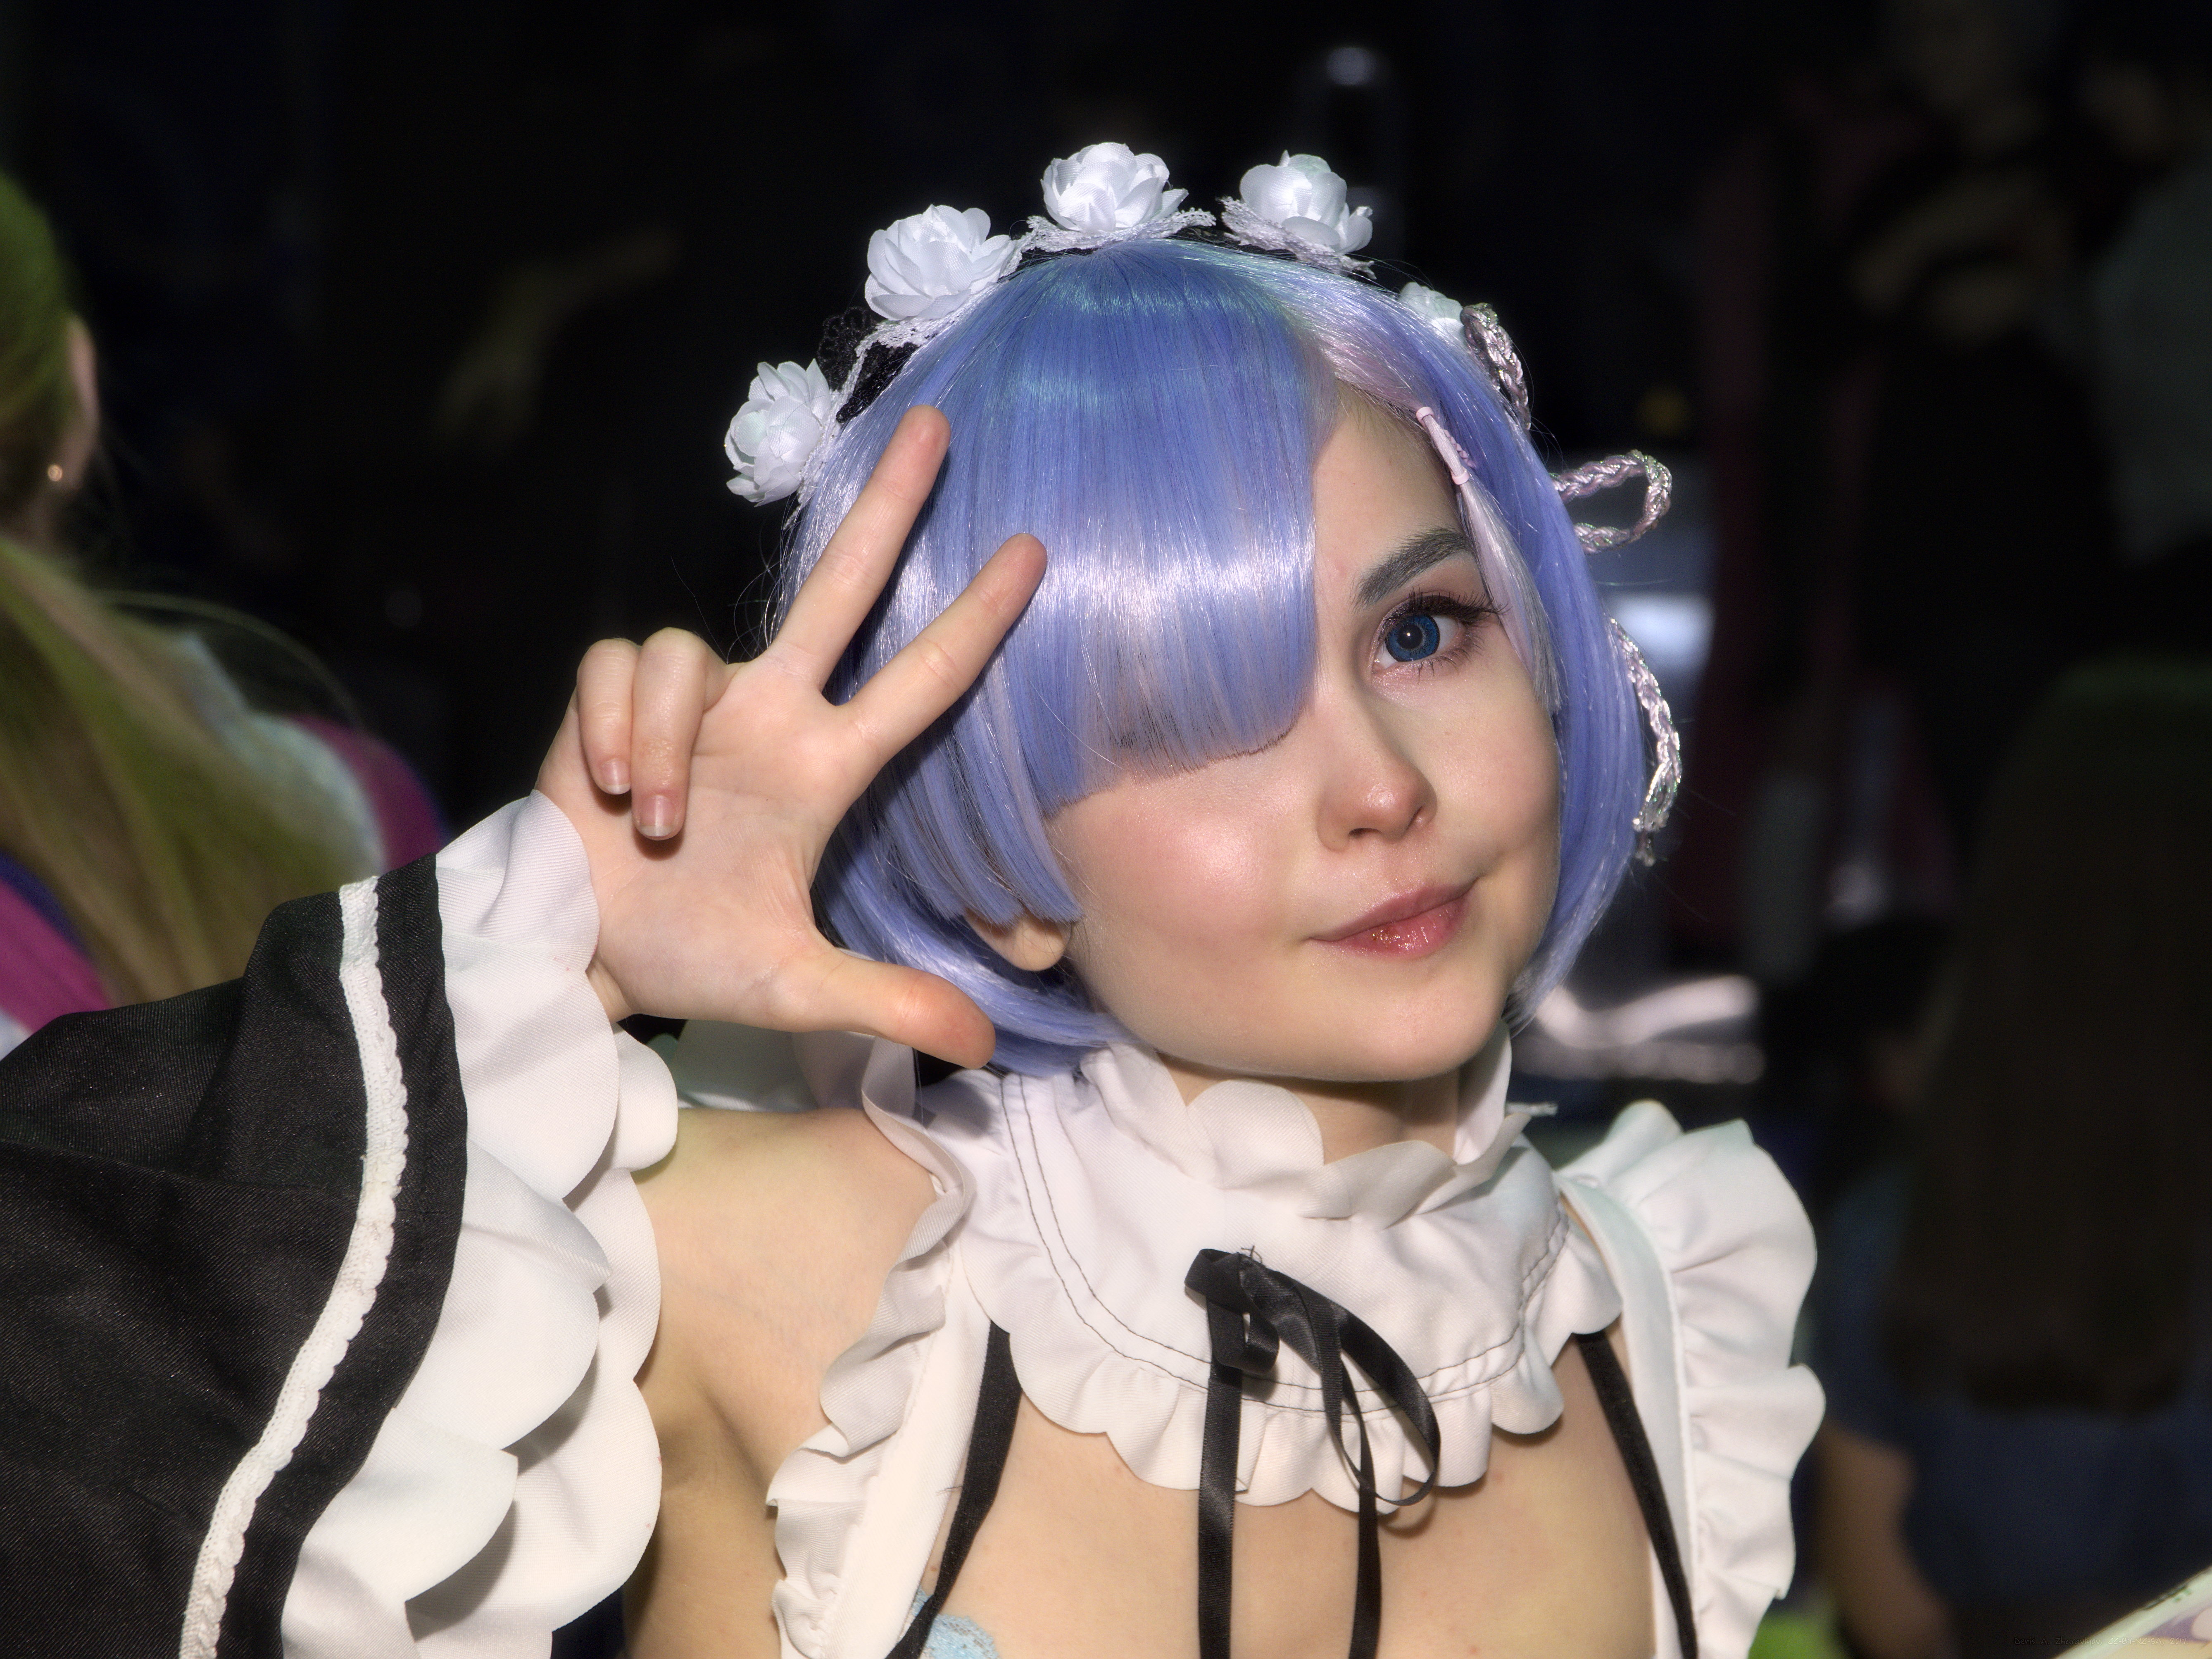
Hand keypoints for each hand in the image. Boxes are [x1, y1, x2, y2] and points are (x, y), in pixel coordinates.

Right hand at [536, 406, 1046, 1066]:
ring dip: (666, 740)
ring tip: (649, 821)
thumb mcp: (795, 986)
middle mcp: (769, 714)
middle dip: (887, 502)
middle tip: (939, 422)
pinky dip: (613, 729)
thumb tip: (980, 1049)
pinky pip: (623, 668)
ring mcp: (695, 701)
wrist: (577, 952)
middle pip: (839, 583)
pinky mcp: (611, 695)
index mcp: (823, 768)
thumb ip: (885, 1003)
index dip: (978, 617)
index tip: (1037, 552)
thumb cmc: (687, 959)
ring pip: (694, 654)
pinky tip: (603, 789)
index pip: (923, 679)